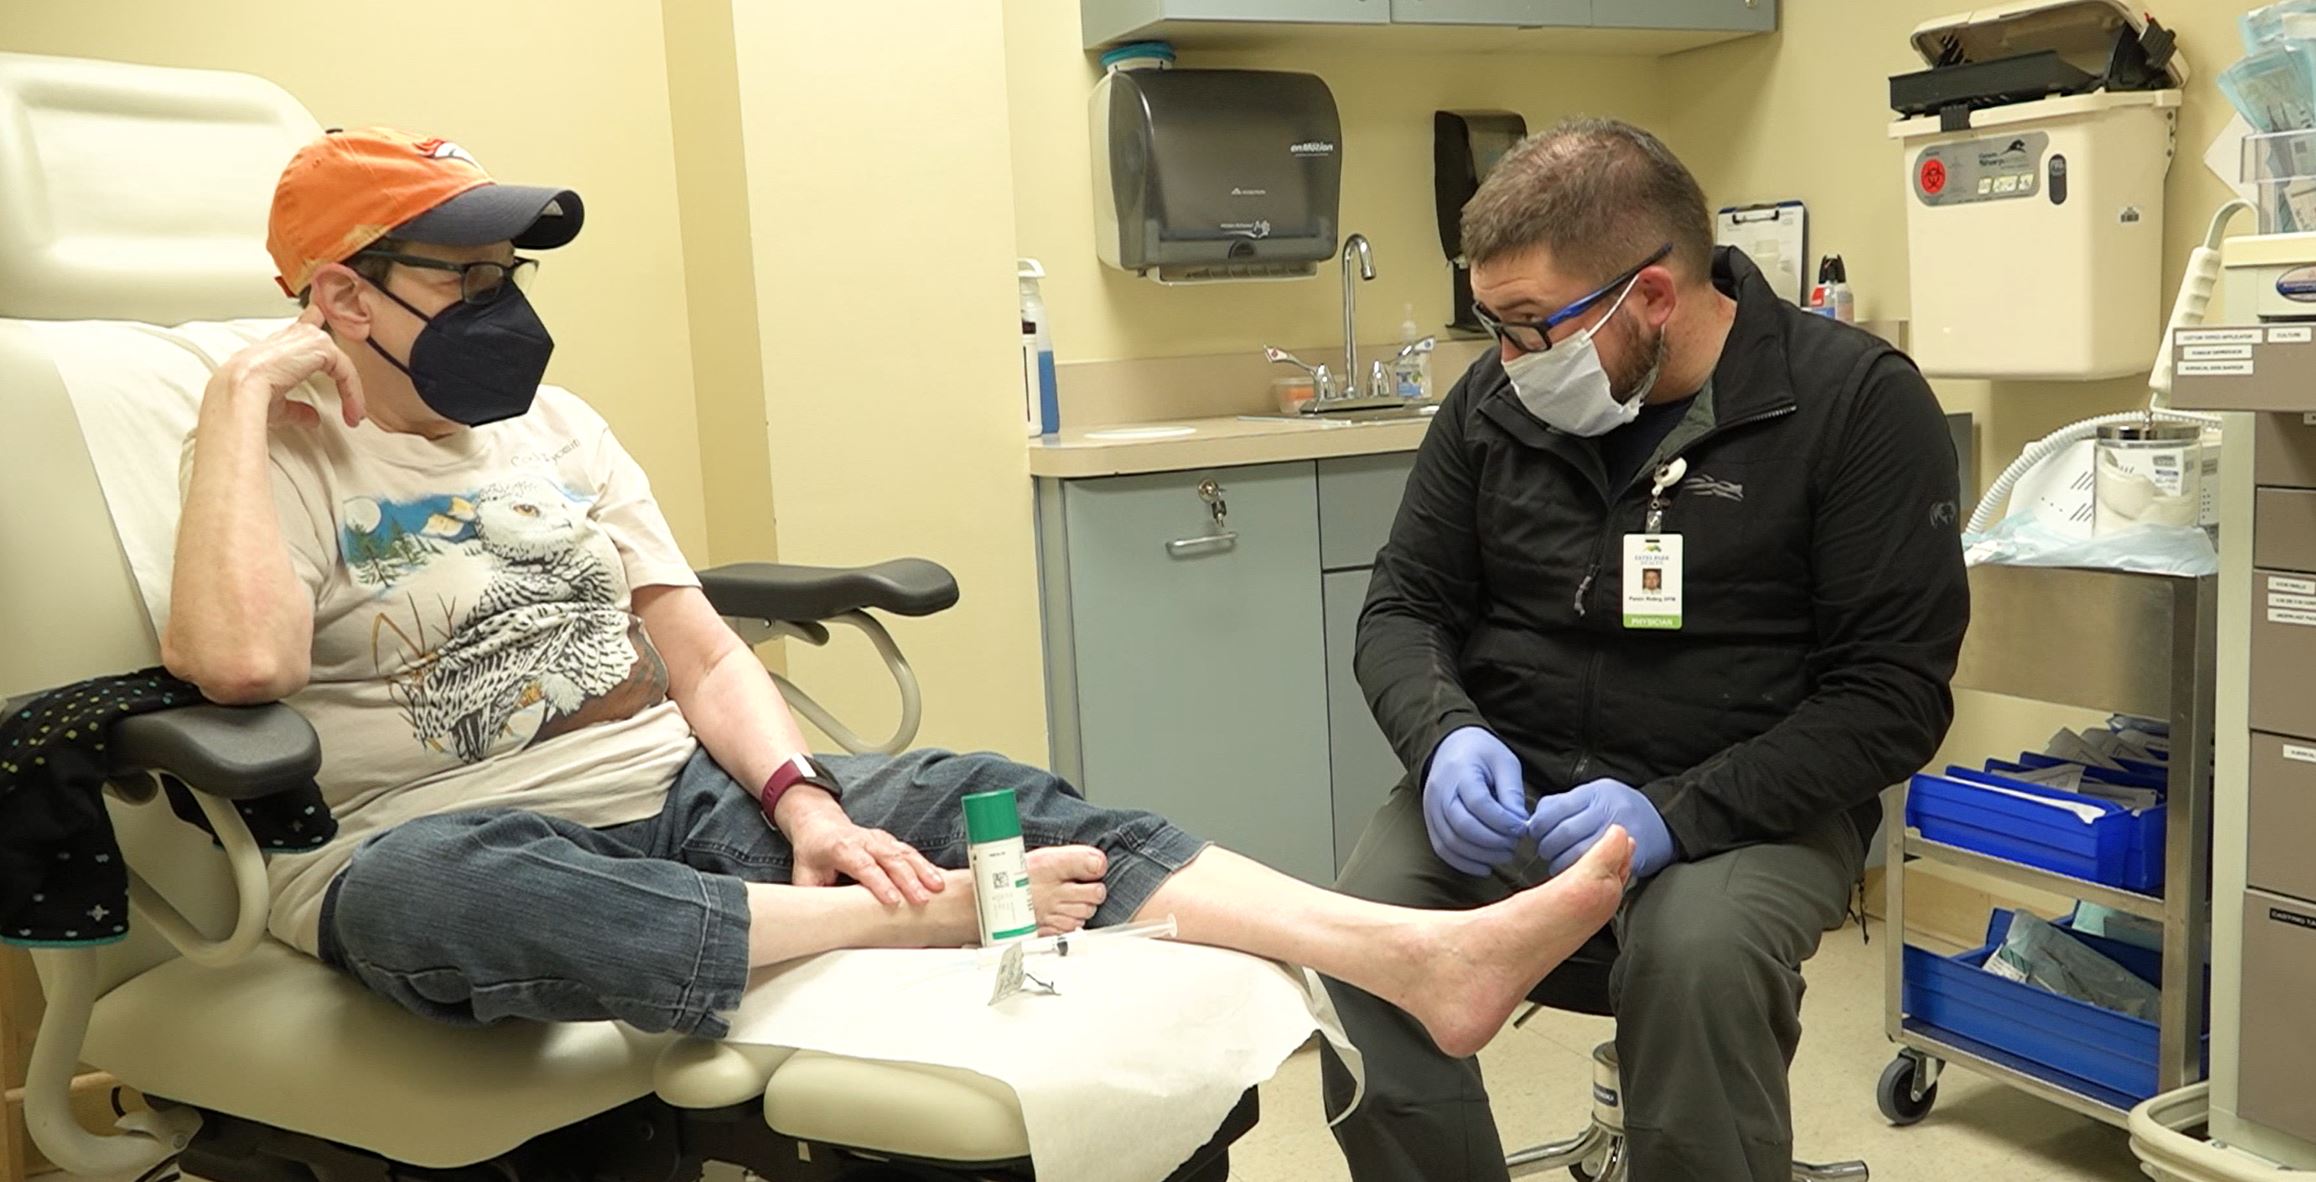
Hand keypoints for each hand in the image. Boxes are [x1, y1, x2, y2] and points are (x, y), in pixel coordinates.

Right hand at [210, 304, 365, 428]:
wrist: (243, 387)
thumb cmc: (249, 394)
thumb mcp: (278, 403)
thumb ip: (298, 408)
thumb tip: (312, 419)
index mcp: (281, 344)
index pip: (303, 326)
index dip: (315, 323)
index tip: (322, 320)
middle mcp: (296, 335)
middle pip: (328, 342)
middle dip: (342, 366)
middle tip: (354, 401)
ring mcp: (310, 337)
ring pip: (341, 363)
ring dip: (350, 391)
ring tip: (354, 415)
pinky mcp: (322, 347)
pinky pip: (346, 371)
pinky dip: (352, 394)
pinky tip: (353, 413)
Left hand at [784, 806, 945, 906]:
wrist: (820, 823)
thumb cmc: (813, 852)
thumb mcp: (804, 874)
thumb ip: (810, 897)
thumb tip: (816, 923)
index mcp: (841, 848)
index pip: (863, 865)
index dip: (878, 883)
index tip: (892, 901)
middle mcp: (864, 840)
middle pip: (890, 859)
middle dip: (909, 880)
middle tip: (922, 900)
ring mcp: (880, 839)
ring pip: (905, 853)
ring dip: (923, 870)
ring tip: (939, 887)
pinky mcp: (891, 842)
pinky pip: (911, 853)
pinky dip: (926, 866)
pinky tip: (940, 878)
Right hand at [1422, 727, 1529, 875]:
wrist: (1451, 745)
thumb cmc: (1482, 753)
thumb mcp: (1505, 762)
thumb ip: (1512, 792)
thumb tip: (1521, 824)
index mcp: (1460, 771)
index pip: (1479, 803)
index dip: (1503, 821)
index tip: (1522, 829)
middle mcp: (1440, 791)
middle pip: (1463, 826)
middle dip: (1493, 841)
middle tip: (1515, 844)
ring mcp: (1431, 808)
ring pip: (1451, 842)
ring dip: (1481, 855)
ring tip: (1505, 854)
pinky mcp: (1430, 822)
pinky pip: (1442, 849)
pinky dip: (1463, 863)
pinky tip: (1485, 867)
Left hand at [1527, 778, 1675, 879]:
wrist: (1664, 821)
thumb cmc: (1624, 807)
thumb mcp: (1596, 792)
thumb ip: (1568, 802)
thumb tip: (1537, 818)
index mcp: (1595, 794)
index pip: (1554, 810)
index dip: (1539, 825)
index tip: (1536, 833)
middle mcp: (1606, 812)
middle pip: (1564, 833)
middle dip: (1547, 846)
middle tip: (1545, 850)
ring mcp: (1618, 835)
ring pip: (1576, 854)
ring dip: (1559, 863)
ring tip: (1557, 862)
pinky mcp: (1627, 856)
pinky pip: (1596, 868)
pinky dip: (1579, 873)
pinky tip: (1575, 872)